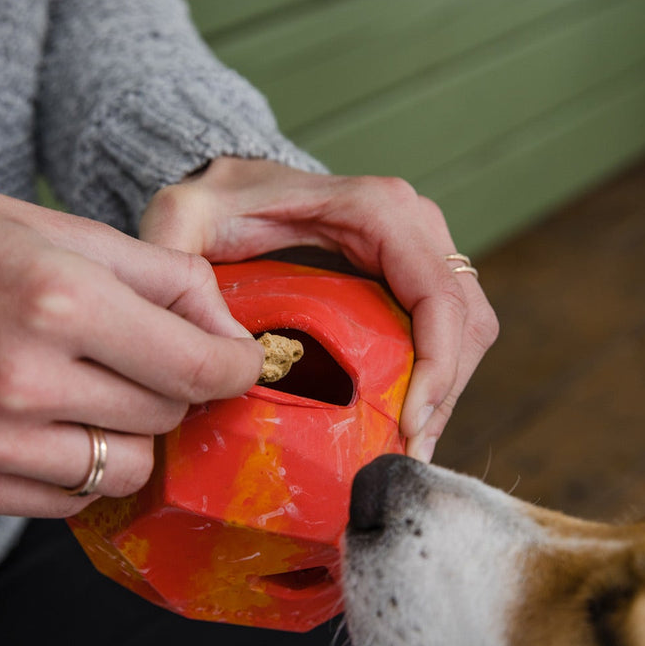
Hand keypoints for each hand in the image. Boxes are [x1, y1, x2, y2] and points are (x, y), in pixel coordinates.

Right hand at [0, 180, 261, 516]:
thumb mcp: (67, 229)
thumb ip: (167, 280)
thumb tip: (235, 340)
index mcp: (57, 298)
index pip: (197, 368)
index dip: (235, 366)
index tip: (237, 360)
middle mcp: (21, 378)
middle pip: (166, 416)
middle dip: (172, 385)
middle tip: (136, 352)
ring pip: (127, 470)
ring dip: (129, 431)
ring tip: (91, 387)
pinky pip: (70, 499)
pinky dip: (80, 465)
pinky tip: (48, 419)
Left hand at [139, 158, 497, 461]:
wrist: (232, 189)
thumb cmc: (214, 202)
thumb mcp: (181, 218)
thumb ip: (176, 262)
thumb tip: (227, 348)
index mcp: (377, 209)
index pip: (437, 293)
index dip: (436, 364)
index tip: (407, 424)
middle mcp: (415, 223)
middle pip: (466, 319)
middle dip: (445, 394)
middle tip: (406, 456)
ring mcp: (423, 249)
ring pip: (468, 330)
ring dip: (446, 394)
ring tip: (405, 450)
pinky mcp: (416, 276)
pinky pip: (449, 332)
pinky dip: (437, 380)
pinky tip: (400, 423)